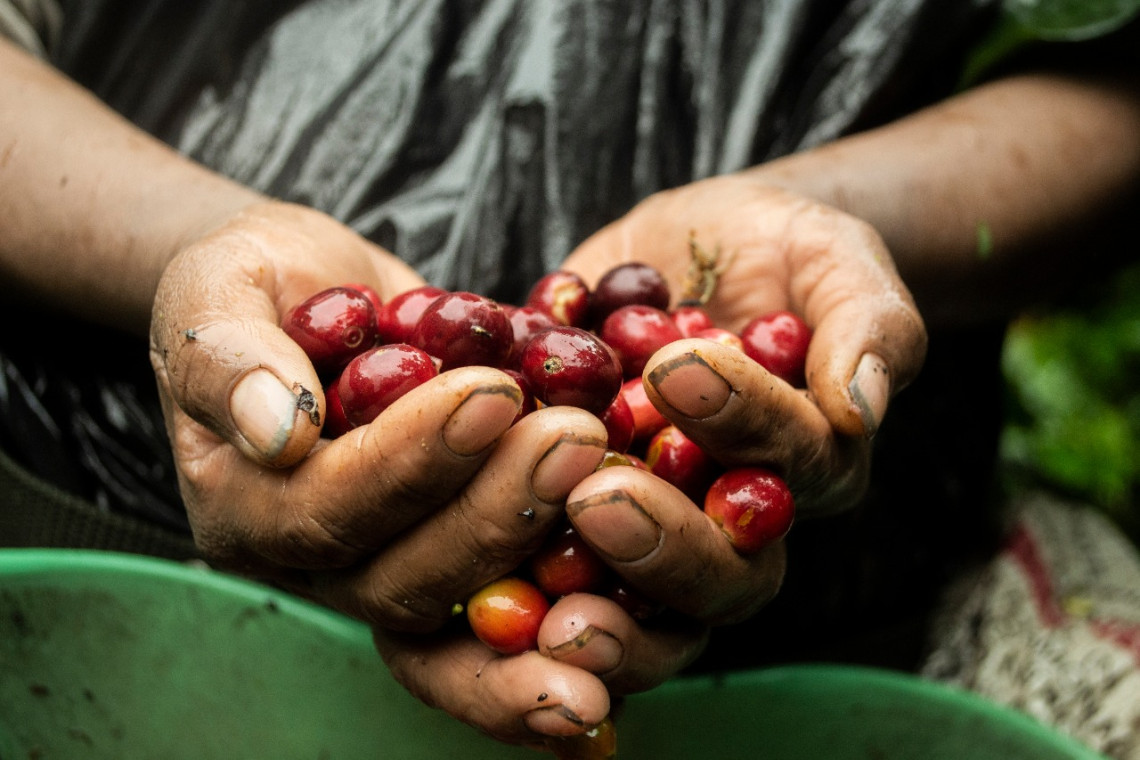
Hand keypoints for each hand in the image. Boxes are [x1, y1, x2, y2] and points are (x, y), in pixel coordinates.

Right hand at [149, 200, 620, 744]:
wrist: (309, 295)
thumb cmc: (255, 282)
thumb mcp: (218, 288)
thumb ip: (226, 356)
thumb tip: (277, 430)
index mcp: (243, 506)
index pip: (323, 508)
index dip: (408, 461)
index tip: (490, 392)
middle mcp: (312, 560)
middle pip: (402, 578)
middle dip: (493, 511)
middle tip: (574, 438)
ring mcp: (385, 565)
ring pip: (462, 600)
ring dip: (537, 541)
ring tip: (602, 461)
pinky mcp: (450, 552)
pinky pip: (505, 596)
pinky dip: (562, 585)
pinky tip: (630, 558)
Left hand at [512, 174, 926, 711]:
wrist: (697, 253)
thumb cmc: (781, 253)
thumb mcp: (836, 260)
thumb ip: (870, 325)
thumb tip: (861, 405)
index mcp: (807, 465)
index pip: (790, 467)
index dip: (743, 425)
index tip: (679, 366)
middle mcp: (735, 520)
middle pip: (721, 578)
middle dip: (661, 543)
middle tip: (596, 498)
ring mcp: (656, 531)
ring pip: (644, 611)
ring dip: (593, 609)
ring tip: (535, 595)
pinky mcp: (575, 518)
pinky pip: (551, 576)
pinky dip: (511, 587)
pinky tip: (465, 582)